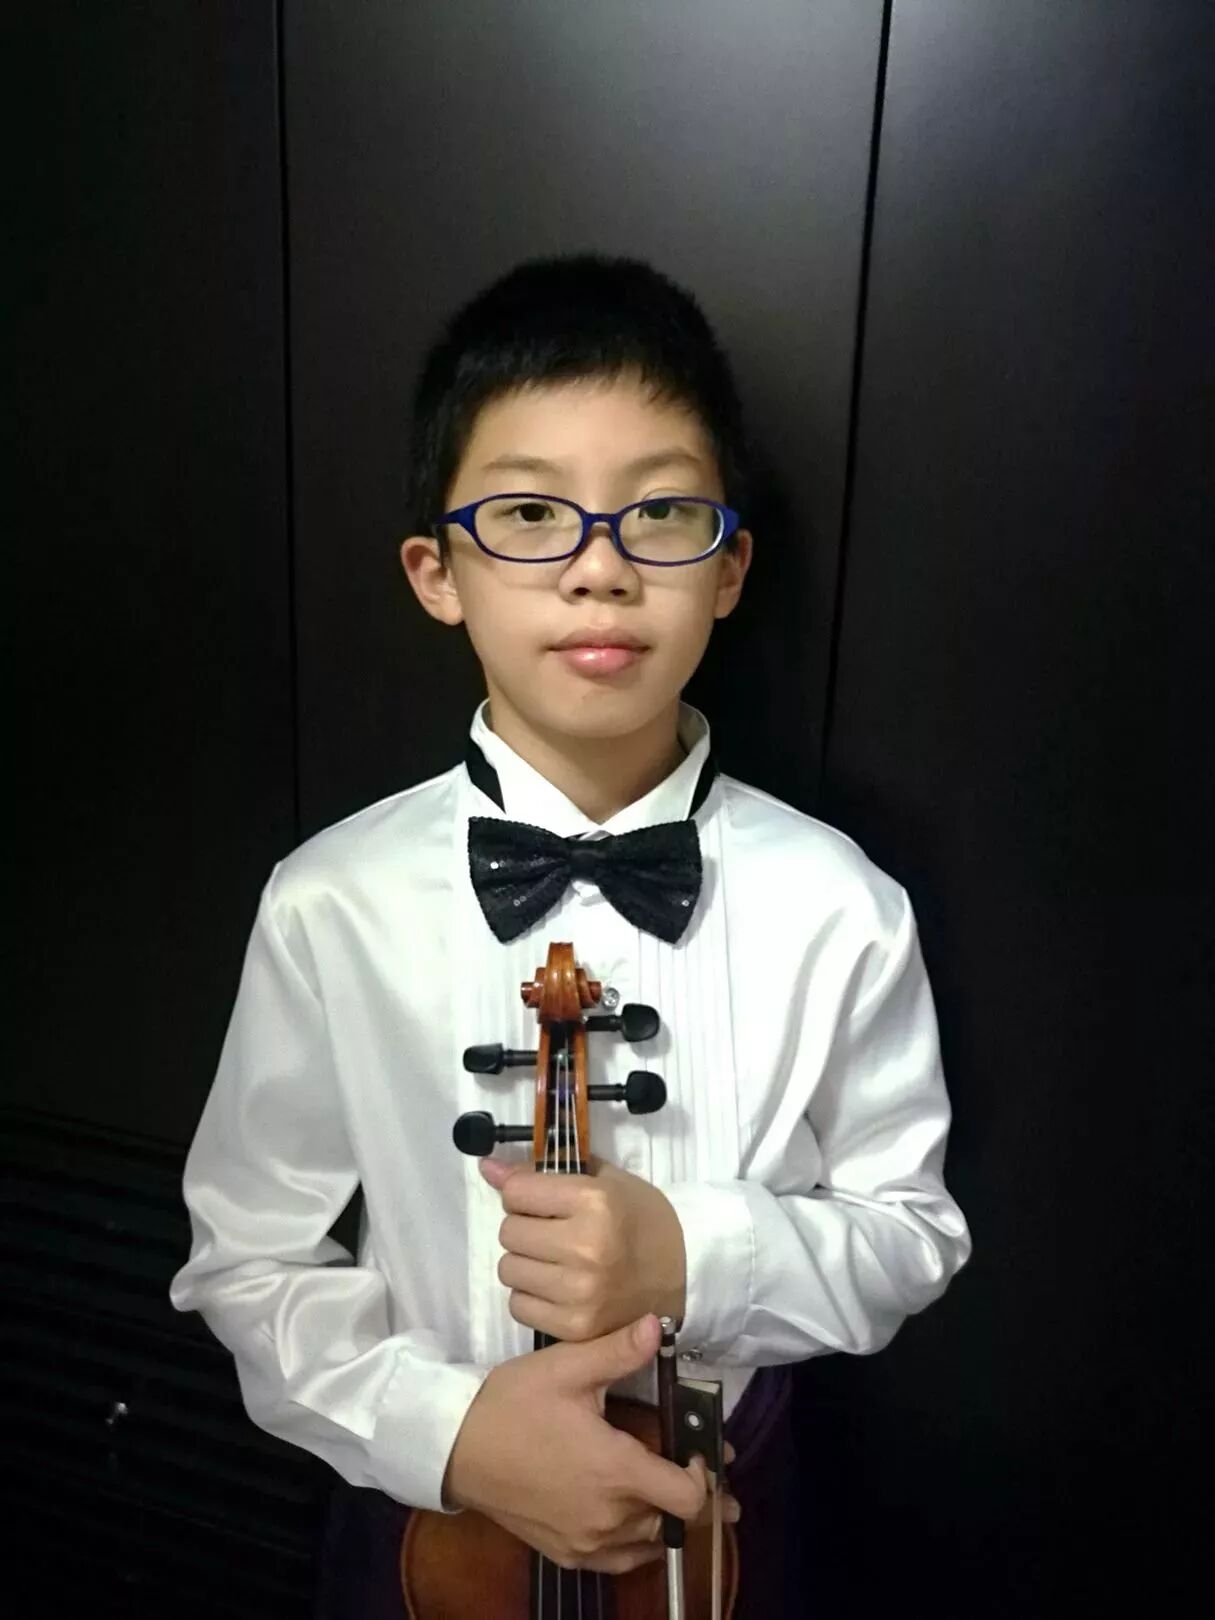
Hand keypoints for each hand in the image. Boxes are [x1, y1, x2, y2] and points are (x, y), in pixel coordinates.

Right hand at [444, 1315, 733, 1572]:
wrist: (455, 1448)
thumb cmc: (512, 1405)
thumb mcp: (565, 1369)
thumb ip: (617, 1352)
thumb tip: (655, 1325)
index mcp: (615, 1472)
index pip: (689, 1499)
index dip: (706, 1478)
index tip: (698, 1451)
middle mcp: (607, 1517)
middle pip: (676, 1524)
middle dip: (697, 1500)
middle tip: (705, 1473)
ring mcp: (585, 1542)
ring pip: (649, 1544)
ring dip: (667, 1520)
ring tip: (674, 1493)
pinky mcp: (566, 1552)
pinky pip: (619, 1560)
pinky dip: (638, 1544)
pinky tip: (638, 1520)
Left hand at [481, 1155, 686, 1340]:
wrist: (684, 1273)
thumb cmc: (642, 1218)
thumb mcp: (603, 1181)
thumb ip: (542, 1172)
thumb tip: (487, 1168)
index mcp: (595, 1202)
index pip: (517, 1193)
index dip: (523, 1193)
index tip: (541, 1200)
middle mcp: (585, 1247)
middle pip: (509, 1232)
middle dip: (524, 1227)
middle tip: (551, 1231)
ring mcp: (580, 1292)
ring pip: (509, 1270)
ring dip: (525, 1262)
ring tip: (555, 1259)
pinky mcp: (576, 1327)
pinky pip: (519, 1306)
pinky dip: (532, 1296)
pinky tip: (558, 1287)